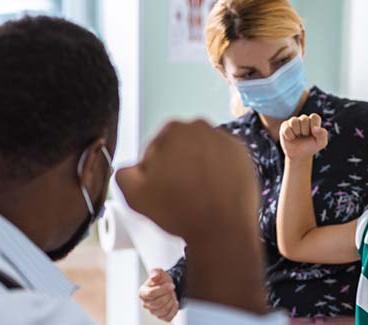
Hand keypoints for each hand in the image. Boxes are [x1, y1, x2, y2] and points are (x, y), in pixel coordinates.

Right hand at [116, 120, 258, 240]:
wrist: (222, 231)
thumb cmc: (182, 212)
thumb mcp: (134, 196)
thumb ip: (124, 174)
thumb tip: (130, 170)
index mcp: (173, 130)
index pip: (156, 146)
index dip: (154, 169)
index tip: (159, 184)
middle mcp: (202, 128)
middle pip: (181, 147)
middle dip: (176, 165)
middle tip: (177, 191)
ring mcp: (226, 141)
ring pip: (202, 153)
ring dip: (197, 168)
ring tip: (196, 195)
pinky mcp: (244, 155)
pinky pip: (223, 161)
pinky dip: (218, 173)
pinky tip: (212, 192)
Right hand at [139, 269, 178, 321]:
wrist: (167, 286)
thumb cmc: (161, 280)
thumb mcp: (159, 272)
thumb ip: (155, 273)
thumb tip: (153, 277)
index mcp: (143, 292)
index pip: (151, 293)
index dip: (163, 289)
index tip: (172, 285)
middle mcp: (145, 303)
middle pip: (157, 303)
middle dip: (167, 295)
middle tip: (171, 290)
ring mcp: (152, 311)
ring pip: (163, 310)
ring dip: (171, 302)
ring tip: (171, 295)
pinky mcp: (160, 316)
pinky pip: (168, 317)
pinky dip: (174, 310)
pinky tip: (174, 302)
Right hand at [279, 113, 327, 159]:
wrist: (299, 155)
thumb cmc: (310, 147)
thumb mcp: (321, 143)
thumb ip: (322, 134)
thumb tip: (315, 128)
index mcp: (313, 121)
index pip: (314, 117)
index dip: (314, 125)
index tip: (313, 133)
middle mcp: (303, 119)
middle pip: (304, 119)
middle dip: (305, 131)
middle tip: (304, 136)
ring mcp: (293, 121)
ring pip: (294, 121)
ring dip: (297, 132)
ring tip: (298, 136)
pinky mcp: (284, 126)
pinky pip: (286, 129)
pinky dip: (290, 136)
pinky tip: (291, 138)